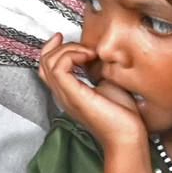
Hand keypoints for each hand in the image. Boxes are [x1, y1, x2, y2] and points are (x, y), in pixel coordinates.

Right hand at [37, 34, 145, 149]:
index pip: (46, 67)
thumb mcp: (108, 83)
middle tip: (85, 47)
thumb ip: (97, 69)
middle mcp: (62, 94)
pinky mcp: (73, 95)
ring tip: (89, 53)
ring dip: (69, 50)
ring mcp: (66, 95)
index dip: (51, 48)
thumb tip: (97, 52)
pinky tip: (89, 57)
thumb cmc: (123, 114)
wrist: (128, 135)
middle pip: (44, 62)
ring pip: (49, 62)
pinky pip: (59, 68)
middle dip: (62, 46)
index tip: (63, 37)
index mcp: (68, 92)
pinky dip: (72, 56)